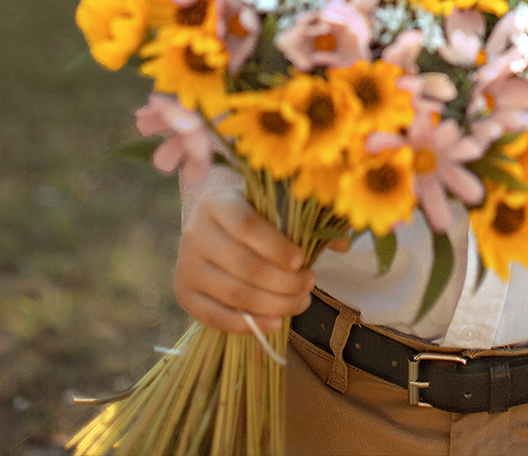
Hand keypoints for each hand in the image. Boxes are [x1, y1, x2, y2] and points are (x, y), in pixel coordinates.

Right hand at [174, 167, 315, 332]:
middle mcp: (195, 232)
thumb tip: (343, 243)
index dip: (277, 247)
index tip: (303, 260)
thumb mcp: (270, 204)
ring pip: (234, 294)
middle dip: (284, 282)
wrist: (208, 219)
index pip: (246, 226)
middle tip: (311, 283)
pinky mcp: (184, 294)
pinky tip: (277, 321)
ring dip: (274, 304)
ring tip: (301, 301)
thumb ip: (305, 222)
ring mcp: (186, 265)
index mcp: (217, 202)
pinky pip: (216, 317)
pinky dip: (249, 324)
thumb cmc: (250, 210)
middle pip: (244, 266)